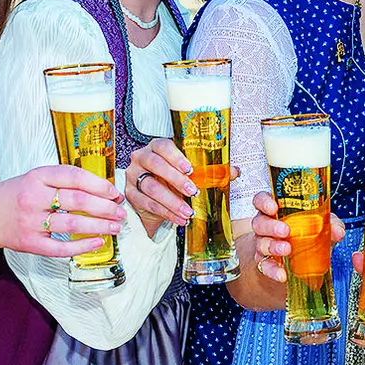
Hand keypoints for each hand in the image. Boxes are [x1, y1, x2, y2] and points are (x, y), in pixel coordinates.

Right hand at [0, 164, 123, 256]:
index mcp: (37, 176)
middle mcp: (33, 197)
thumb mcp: (35, 178)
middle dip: (105, 207)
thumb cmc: (15, 195)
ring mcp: (30, 222)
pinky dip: (82, 246)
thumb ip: (63, 181)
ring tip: (115, 226)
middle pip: (77, 201)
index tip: (114, 192)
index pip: (74, 176)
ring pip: (72, 224)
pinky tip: (97, 243)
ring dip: (99, 226)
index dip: (99, 184)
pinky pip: (60, 248)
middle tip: (121, 212)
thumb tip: (102, 190)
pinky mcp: (28, 243)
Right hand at [125, 138, 239, 234]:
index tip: (189, 168)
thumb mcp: (189, 173)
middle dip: (176, 180)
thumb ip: (210, 171)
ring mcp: (133, 177)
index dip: (175, 156)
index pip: (162, 146)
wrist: (154, 198)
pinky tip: (180, 219)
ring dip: (172, 201)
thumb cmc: (172, 180)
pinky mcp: (131, 195)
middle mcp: (141, 159)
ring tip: (188, 211)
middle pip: (155, 165)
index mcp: (155, 147)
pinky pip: (148, 204)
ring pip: (151, 187)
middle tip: (193, 191)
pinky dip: (166, 213)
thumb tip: (234, 171)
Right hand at [249, 190, 344, 282]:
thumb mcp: (319, 224)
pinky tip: (282, 274)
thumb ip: (329, 224)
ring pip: (260, 243)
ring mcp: (262, 244)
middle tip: (285, 230)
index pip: (261, 200)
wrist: (296, 258)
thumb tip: (338, 232)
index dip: (264, 202)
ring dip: (272, 247)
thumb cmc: (305, 232)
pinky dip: (273, 270)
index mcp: (276, 210)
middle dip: (271, 226)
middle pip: (259, 222)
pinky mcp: (265, 262)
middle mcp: (265, 226)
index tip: (274, 207)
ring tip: (287, 250)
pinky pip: (264, 266)